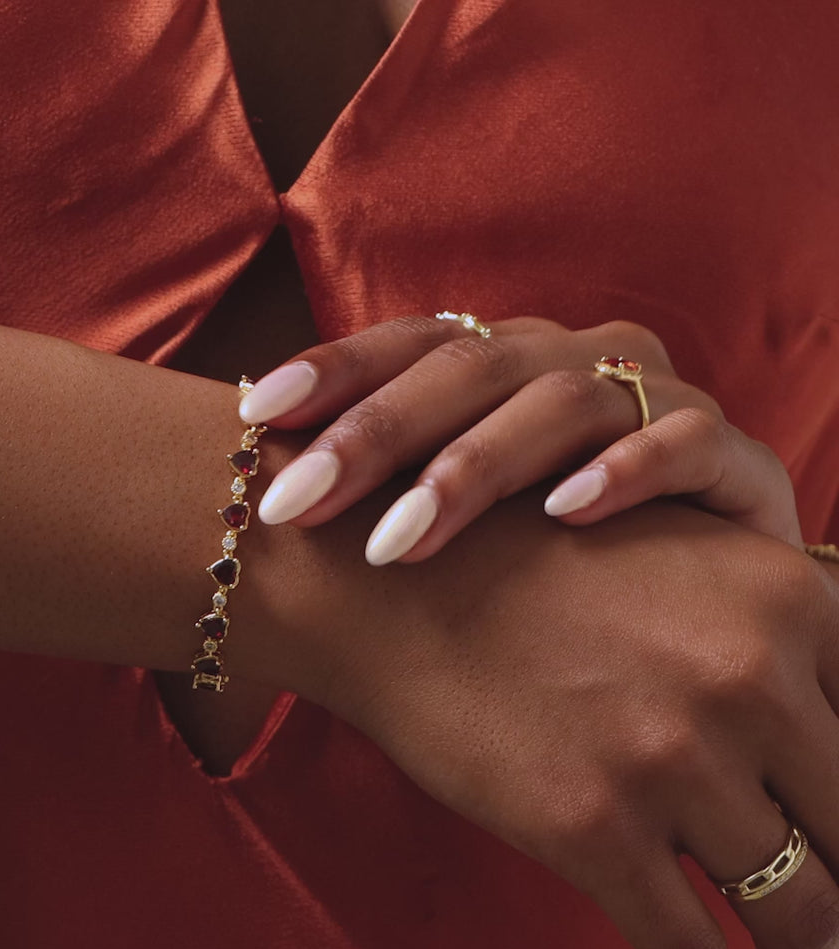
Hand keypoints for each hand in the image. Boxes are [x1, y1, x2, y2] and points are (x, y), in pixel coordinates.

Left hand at [238, 316, 801, 561]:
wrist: (697, 570)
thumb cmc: (552, 538)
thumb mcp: (469, 501)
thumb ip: (393, 478)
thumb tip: (265, 479)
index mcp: (505, 360)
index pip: (410, 343)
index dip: (333, 371)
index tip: (256, 415)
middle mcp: (571, 360)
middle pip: (470, 367)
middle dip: (378, 435)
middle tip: (299, 504)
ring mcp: (652, 398)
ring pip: (560, 401)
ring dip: (477, 465)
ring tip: (402, 537)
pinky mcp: (727, 456)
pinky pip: (684, 442)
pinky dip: (628, 471)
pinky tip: (567, 516)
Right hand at [259, 490, 838, 948]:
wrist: (400, 585)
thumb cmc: (532, 573)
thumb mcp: (674, 564)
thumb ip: (769, 637)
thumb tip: (822, 756)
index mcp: (785, 598)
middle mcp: (748, 676)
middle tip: (823, 940)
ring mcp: (670, 756)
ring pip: (797, 908)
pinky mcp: (590, 827)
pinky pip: (686, 947)